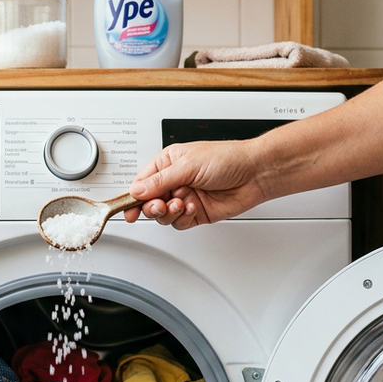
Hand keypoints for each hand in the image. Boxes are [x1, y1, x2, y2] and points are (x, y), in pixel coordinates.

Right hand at [122, 140, 268, 228]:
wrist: (255, 173)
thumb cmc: (227, 158)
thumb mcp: (188, 165)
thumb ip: (160, 181)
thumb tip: (137, 190)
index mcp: (168, 163)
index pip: (142, 183)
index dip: (133, 197)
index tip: (127, 209)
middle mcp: (175, 181)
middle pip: (149, 202)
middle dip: (152, 206)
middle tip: (160, 206)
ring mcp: (185, 198)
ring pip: (164, 215)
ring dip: (170, 212)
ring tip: (182, 203)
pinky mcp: (196, 212)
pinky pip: (180, 222)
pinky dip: (183, 218)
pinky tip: (192, 208)